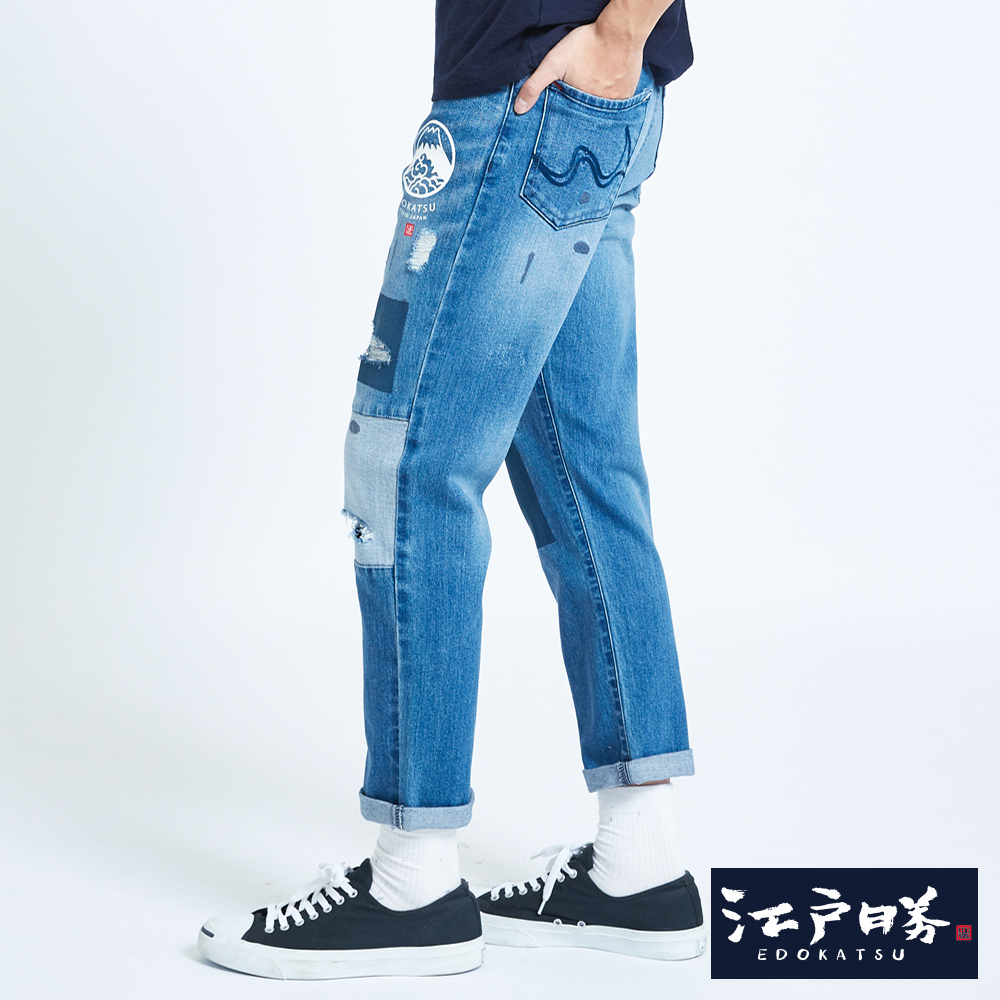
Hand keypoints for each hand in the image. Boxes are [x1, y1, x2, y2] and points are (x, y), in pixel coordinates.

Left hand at [513, 20, 643, 113]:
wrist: (620, 30)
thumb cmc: (586, 44)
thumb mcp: (554, 63)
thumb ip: (534, 86)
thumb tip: (518, 109)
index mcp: (582, 108)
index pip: (570, 119)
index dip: (566, 111)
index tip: (566, 103)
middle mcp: (602, 110)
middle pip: (587, 114)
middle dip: (582, 106)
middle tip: (582, 87)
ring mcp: (618, 102)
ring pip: (604, 107)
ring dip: (597, 99)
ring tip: (594, 84)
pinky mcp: (629, 92)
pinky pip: (619, 100)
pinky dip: (612, 94)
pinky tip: (607, 81)